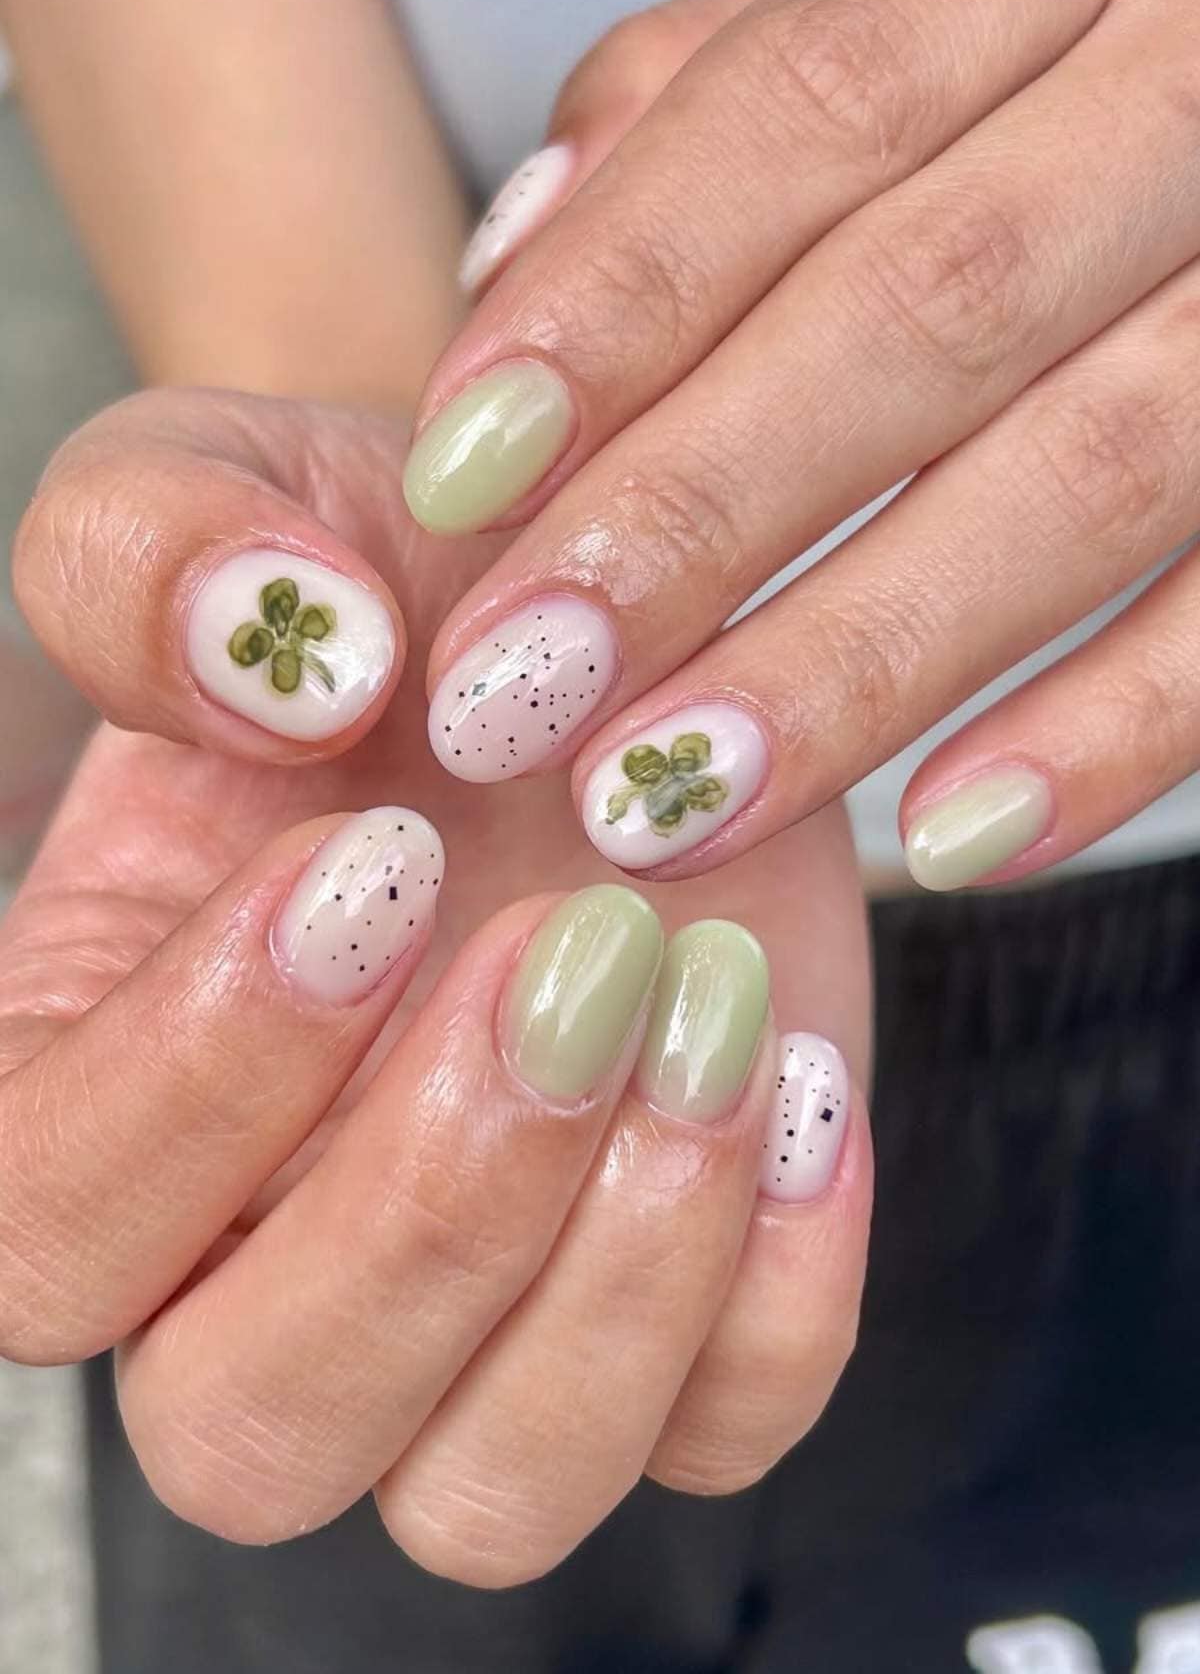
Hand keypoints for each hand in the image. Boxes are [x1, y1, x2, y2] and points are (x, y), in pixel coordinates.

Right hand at [2, 389, 870, 1583]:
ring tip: (704, 1007)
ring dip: (614, 1278)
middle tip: (564, 953)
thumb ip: (160, 553)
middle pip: (256, 1431)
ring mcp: (480, 1299)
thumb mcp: (237, 498)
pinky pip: (718, 1428)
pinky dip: (778, 1293)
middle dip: (428, 1213)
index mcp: (91, 1082)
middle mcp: (256, 1244)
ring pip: (490, 1493)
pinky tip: (800, 1074)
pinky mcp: (670, 1287)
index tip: (367, 864)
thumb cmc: (378, 582)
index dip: (197, 1085)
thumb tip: (269, 656)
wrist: (582, 618)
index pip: (46, 1223)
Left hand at [401, 0, 1199, 890]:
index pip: (813, 100)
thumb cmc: (1060, 40)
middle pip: (932, 302)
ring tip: (671, 800)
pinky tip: (948, 840)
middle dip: (701, 515)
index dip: (622, 295)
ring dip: (862, 662)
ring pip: (1092, 469)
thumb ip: (702, 106)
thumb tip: (511, 286)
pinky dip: (1111, 735)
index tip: (455, 477)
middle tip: (520, 691)